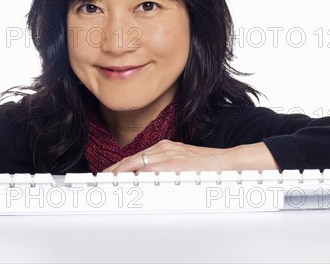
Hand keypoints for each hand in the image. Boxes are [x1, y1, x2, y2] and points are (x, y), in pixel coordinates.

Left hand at [102, 140, 278, 173]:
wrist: (227, 162)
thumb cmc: (206, 165)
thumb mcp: (182, 161)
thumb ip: (165, 165)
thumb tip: (149, 178)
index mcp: (164, 148)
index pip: (136, 158)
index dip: (120, 166)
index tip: (109, 174)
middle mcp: (163, 149)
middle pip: (132, 159)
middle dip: (115, 169)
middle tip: (102, 179)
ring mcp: (168, 155)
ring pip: (137, 164)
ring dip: (121, 173)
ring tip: (109, 182)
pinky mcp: (174, 163)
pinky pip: (151, 170)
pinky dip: (137, 175)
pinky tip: (128, 181)